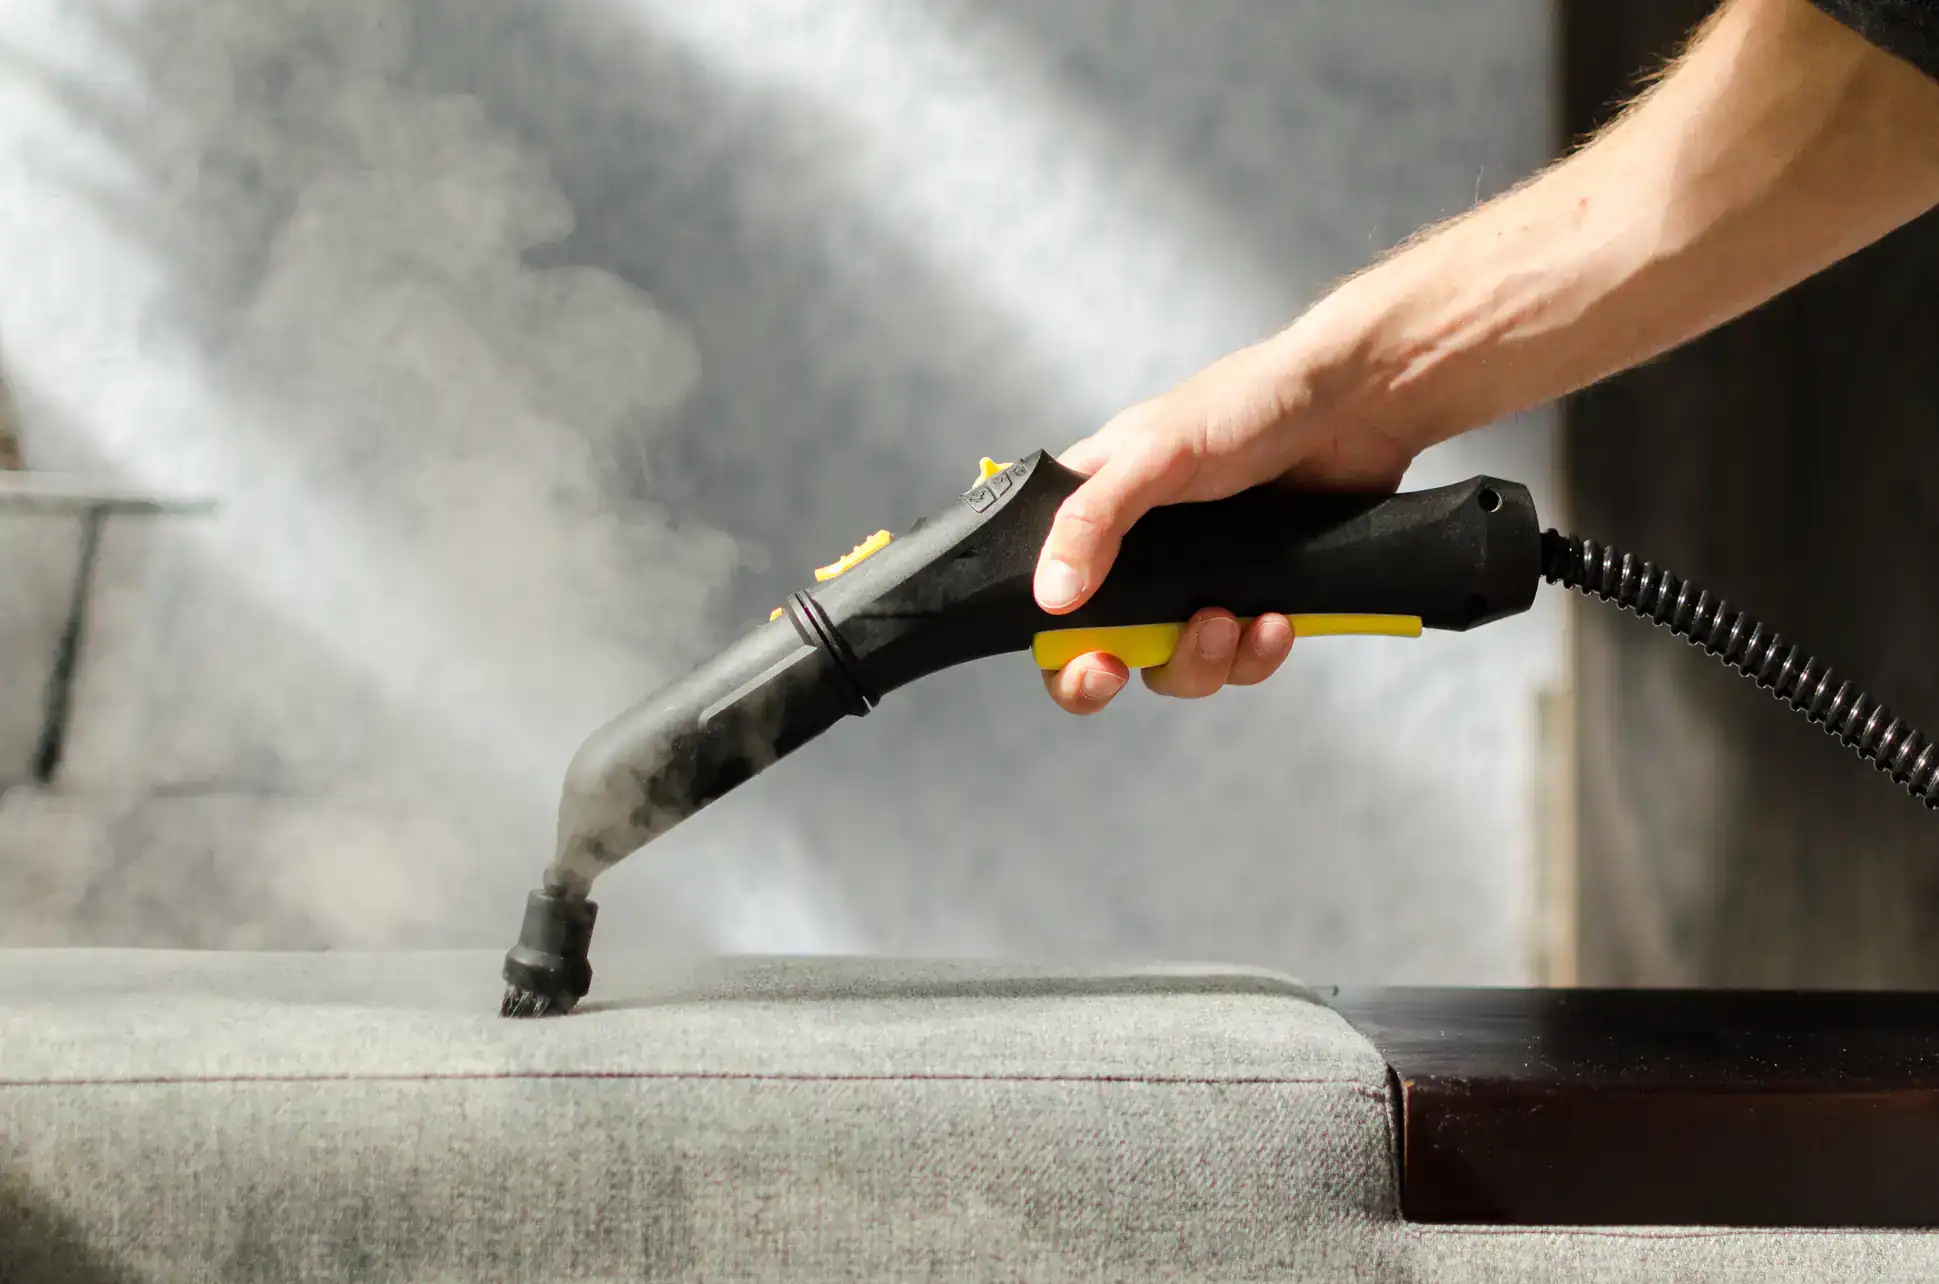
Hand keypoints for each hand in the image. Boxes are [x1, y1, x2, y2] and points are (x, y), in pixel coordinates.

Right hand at [1036, 330, 1417, 714]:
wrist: (1355, 404)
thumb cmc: (1249, 403)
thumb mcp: (1155, 454)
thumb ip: (1094, 520)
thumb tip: (1051, 594)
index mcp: (1098, 510)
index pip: (1048, 590)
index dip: (1055, 642)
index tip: (1086, 659)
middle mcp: (1142, 553)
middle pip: (1106, 647)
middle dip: (1119, 666)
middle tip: (1126, 667)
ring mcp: (1201, 579)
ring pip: (1178, 664)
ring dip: (1200, 660)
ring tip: (1227, 622)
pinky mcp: (1256, 595)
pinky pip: (1241, 658)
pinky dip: (1256, 653)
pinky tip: (1276, 621)